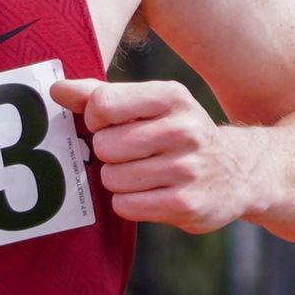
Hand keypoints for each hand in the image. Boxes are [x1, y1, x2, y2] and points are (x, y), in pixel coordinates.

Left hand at [50, 77, 258, 232]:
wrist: (238, 173)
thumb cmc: (177, 134)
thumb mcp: (150, 105)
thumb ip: (100, 95)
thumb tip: (56, 89)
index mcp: (172, 97)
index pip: (103, 104)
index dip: (94, 119)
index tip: (107, 125)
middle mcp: (184, 129)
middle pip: (104, 145)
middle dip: (108, 154)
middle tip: (131, 155)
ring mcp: (187, 168)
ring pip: (112, 178)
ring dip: (118, 180)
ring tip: (144, 175)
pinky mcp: (186, 204)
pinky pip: (125, 206)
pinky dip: (128, 203)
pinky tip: (151, 194)